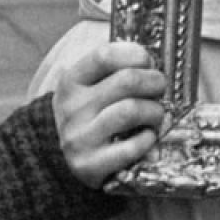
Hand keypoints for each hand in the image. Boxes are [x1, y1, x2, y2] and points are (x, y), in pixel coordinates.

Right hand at [52, 41, 165, 188]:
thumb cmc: (88, 114)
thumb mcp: (88, 87)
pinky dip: (147, 140)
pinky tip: (147, 136)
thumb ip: (114, 71)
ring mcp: (80, 137)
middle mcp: (72, 108)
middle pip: (126, 81)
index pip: (104, 56)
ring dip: (154, 111)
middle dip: (154, 81)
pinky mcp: (90, 165)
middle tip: (160, 87)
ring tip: (156, 114)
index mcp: (71, 81)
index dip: (134, 54)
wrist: (59, 158)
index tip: (147, 61)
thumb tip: (152, 63)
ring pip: (131, 111)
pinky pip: (131, 147)